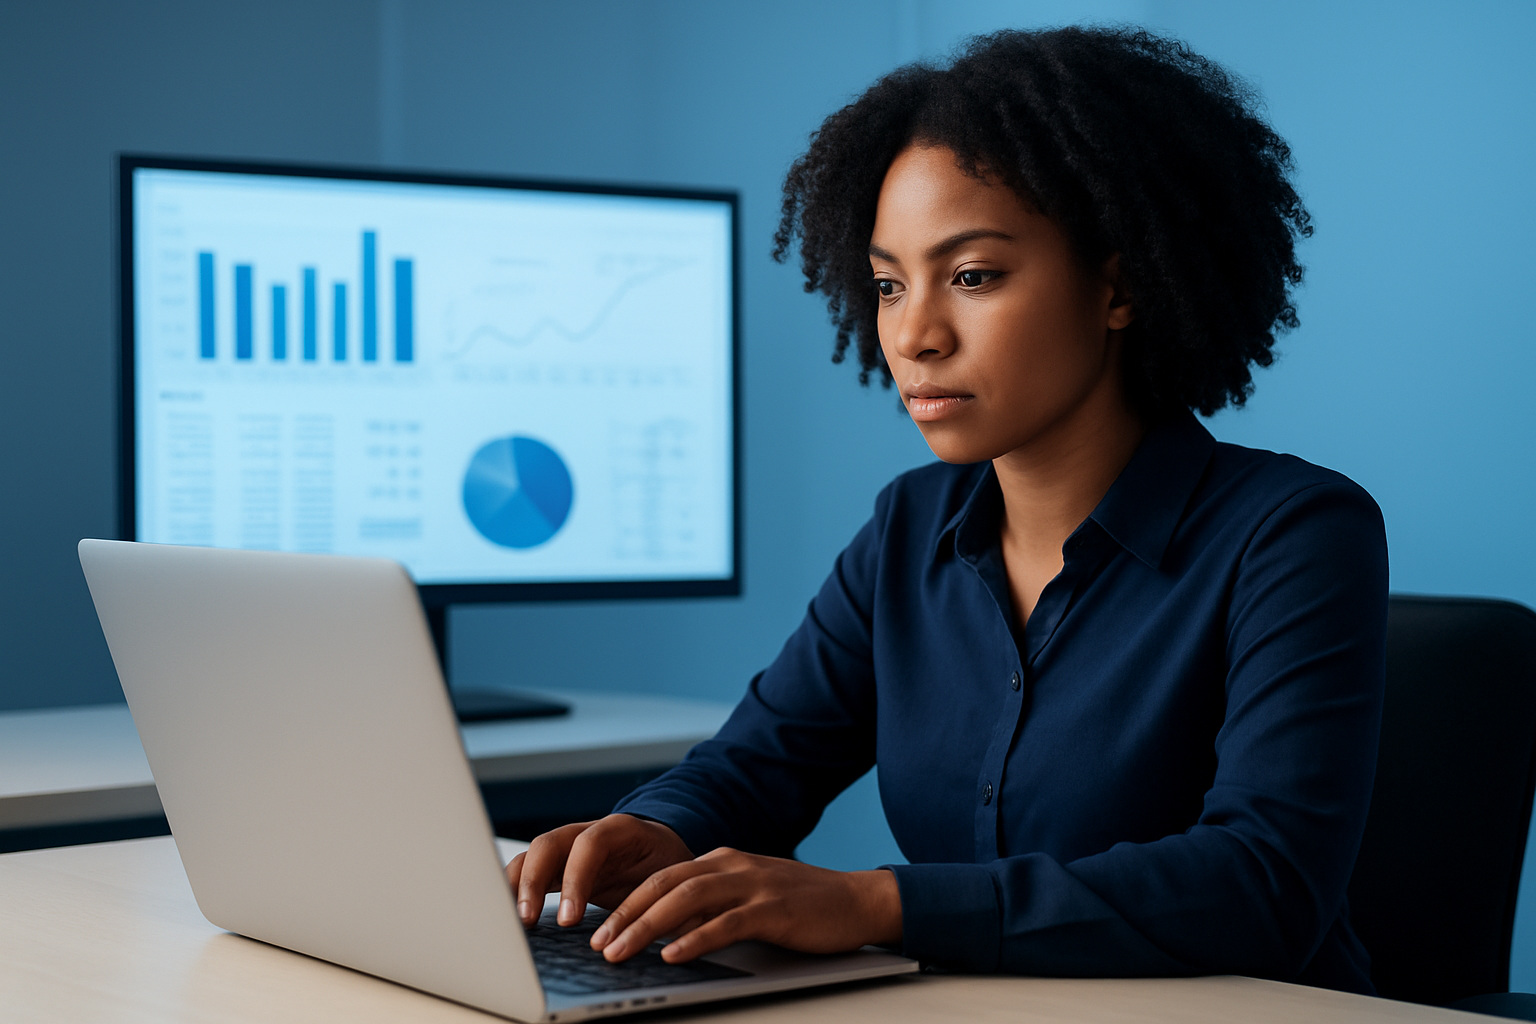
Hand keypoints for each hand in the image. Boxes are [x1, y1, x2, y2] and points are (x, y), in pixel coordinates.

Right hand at [505, 814, 693, 926]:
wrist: (664, 850)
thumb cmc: (670, 866)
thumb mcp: (674, 879)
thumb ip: (663, 900)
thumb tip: (661, 932)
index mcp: (621, 829)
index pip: (590, 844)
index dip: (576, 878)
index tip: (569, 919)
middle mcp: (588, 832)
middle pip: (549, 844)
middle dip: (533, 882)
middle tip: (527, 922)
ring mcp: (568, 848)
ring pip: (531, 857)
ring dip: (516, 888)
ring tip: (510, 924)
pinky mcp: (557, 866)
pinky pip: (528, 872)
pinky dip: (514, 892)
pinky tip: (506, 917)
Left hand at [588, 847, 902, 963]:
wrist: (858, 900)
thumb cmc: (802, 905)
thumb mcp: (749, 896)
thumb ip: (712, 906)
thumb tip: (666, 932)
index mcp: (722, 860)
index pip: (661, 877)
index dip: (626, 903)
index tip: (598, 929)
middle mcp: (732, 865)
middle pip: (664, 885)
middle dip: (625, 915)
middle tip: (597, 944)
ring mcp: (752, 885)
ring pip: (686, 900)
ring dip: (647, 927)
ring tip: (621, 952)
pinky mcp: (772, 909)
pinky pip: (724, 923)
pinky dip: (694, 939)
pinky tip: (673, 955)